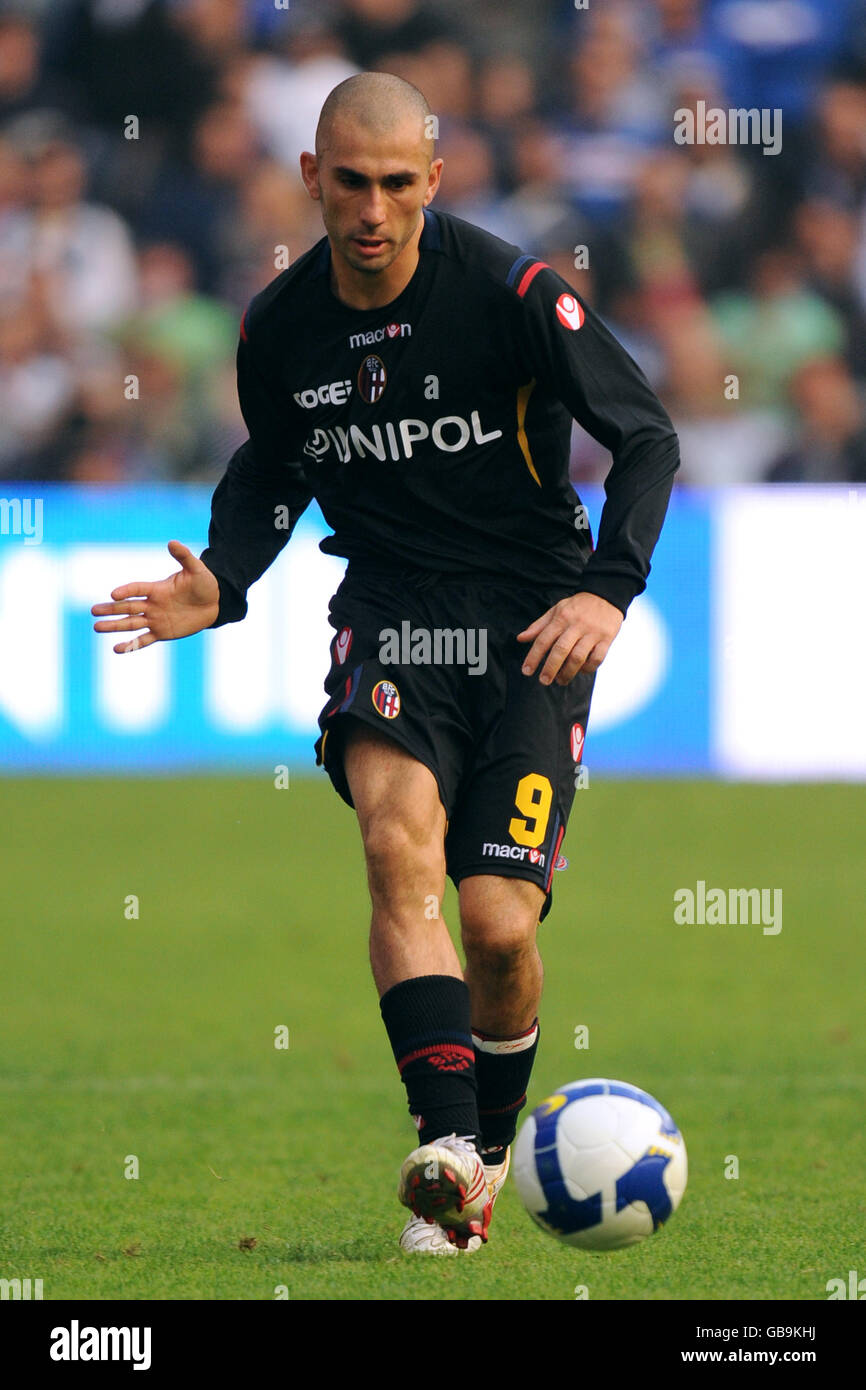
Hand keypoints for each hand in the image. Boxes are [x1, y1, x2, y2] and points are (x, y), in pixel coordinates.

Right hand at [91, 540, 219, 653]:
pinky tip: (116, 649)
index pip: (138, 590)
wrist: (214, 603)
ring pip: (131, 624)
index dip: (127, 591)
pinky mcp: (162, 633)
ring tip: (97, 627)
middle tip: (93, 610)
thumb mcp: (196, 569)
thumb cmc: (204, 583)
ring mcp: (155, 619)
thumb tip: (172, 542)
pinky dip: (131, 645)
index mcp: (158, 589)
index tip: (114, 594)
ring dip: (114, 626)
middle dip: (111, 610)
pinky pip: (143, 640)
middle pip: (128, 607)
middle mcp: (153, 604)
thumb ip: (184, 556)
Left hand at [517, 591, 622, 685]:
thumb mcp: (556, 611)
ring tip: (560, 681)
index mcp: (561, 618)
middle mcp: (576, 625)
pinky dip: (588, 668)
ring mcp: (593, 633)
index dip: (533, 657)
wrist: (605, 596)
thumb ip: (539, 626)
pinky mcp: (607, 638)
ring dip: (568, 672)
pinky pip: (597, 658)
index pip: (544, 640)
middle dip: (550, 668)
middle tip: (544, 681)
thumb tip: (520, 639)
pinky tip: (581, 671)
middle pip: (561, 650)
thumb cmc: (577, 607)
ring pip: (578, 657)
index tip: (527, 671)